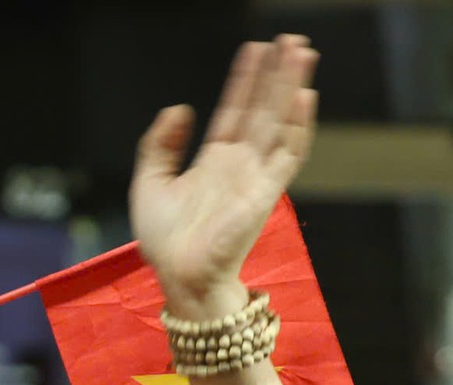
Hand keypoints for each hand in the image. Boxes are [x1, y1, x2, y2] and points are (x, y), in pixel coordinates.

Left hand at [130, 35, 319, 319]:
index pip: (234, 110)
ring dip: (291, 88)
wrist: (179, 276)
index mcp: (214, 161)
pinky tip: (303, 97)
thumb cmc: (165, 240)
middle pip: (263, 108)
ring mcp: (256, 175)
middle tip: (291, 39)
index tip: (254, 49)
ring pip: (279, 121)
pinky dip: (297, 126)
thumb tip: (178, 108)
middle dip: (277, 74)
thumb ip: (159, 145)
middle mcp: (239, 163)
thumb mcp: (149, 182)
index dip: (244, 80)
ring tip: (301, 54)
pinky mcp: (267, 192)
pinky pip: (288, 153)